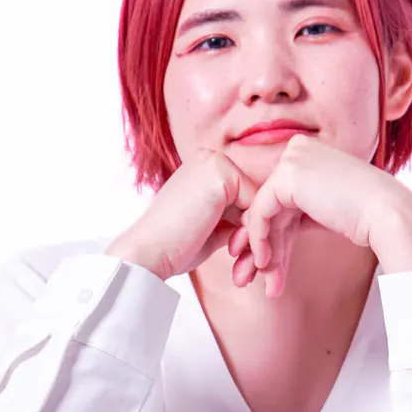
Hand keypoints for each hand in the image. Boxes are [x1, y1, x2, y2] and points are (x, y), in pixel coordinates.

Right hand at [106, 149, 259, 280]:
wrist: (147, 252)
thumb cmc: (175, 245)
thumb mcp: (210, 224)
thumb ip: (234, 215)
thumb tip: (263, 220)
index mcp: (204, 166)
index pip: (244, 195)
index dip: (244, 225)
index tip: (234, 249)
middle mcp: (210, 157)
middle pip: (253, 196)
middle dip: (250, 228)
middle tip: (235, 253)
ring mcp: (214, 162)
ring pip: (257, 201)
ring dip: (251, 232)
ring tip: (233, 253)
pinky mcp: (220, 173)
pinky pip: (255, 204)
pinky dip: (249, 230)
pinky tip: (230, 245)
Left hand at [227, 134, 411, 297]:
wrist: (387, 214)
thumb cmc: (364, 216)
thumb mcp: (323, 210)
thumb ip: (297, 214)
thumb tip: (268, 236)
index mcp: (308, 154)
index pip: (281, 199)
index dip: (275, 235)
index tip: (273, 266)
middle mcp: (297, 150)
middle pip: (271, 206)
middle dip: (266, 245)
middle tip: (263, 278)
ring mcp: (291, 160)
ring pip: (263, 212)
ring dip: (263, 249)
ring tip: (267, 281)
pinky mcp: (286, 176)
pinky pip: (260, 212)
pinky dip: (259, 239)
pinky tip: (266, 262)